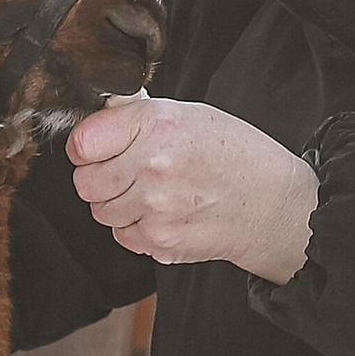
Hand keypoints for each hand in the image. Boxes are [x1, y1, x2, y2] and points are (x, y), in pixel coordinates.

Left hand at [67, 96, 314, 281]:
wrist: (272, 204)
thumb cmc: (236, 155)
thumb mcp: (190, 115)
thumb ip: (139, 119)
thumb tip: (97, 126)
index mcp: (158, 125)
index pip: (83, 142)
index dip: (86, 147)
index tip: (97, 149)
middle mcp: (153, 166)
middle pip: (85, 182)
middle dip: (100, 177)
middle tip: (126, 173)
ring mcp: (154, 208)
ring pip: (101, 211)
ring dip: (118, 204)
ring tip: (152, 193)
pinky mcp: (159, 241)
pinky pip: (122, 235)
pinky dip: (137, 227)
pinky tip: (164, 213)